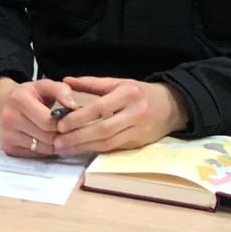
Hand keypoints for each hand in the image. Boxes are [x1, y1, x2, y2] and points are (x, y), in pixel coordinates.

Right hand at [0, 76, 80, 158]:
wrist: (4, 103)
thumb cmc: (30, 95)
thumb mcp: (45, 86)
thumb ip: (61, 91)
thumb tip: (74, 106)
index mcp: (18, 99)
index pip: (48, 121)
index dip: (62, 123)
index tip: (68, 120)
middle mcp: (9, 118)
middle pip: (46, 137)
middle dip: (59, 134)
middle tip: (65, 129)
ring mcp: (7, 134)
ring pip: (42, 148)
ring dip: (54, 144)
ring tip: (56, 134)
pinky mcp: (7, 147)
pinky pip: (35, 155)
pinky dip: (44, 149)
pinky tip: (44, 140)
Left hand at [51, 76, 188, 155]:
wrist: (172, 106)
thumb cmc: (140, 92)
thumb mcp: (119, 82)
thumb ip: (92, 83)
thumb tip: (66, 81)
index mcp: (128, 93)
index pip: (100, 108)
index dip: (79, 118)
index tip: (61, 124)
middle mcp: (135, 113)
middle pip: (103, 129)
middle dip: (78, 137)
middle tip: (58, 141)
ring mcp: (139, 130)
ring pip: (108, 143)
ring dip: (84, 147)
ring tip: (64, 148)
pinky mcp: (140, 144)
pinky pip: (115, 148)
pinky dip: (96, 150)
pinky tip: (81, 150)